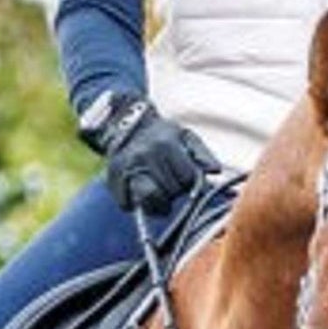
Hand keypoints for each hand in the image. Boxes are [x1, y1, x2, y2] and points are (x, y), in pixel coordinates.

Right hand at [87, 94, 222, 218]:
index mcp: (165, 144)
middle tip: (170, 179)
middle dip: (175, 190)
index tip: (185, 176)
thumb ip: (202, 154)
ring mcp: (126, 167)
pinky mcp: (113, 179)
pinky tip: (142, 191)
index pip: (188, 179)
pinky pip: (129, 204)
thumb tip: (215, 170)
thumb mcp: (185, 137)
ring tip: (161, 192)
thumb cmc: (162, 135)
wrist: (125, 125)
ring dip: (160, 203)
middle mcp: (144, 155)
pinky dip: (138, 203)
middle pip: (171, 191)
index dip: (191, 182)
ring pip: (151, 201)